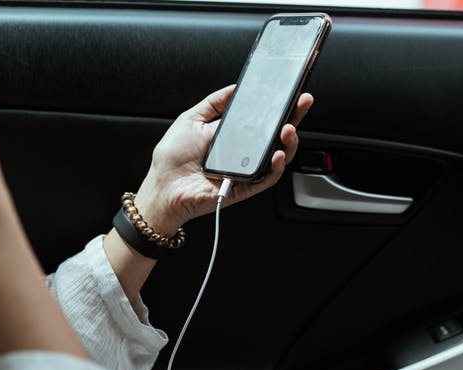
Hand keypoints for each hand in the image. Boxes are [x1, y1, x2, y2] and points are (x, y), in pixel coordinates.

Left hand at [133, 85, 313, 232]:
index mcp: (233, 137)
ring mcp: (244, 172)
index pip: (263, 120)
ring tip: (288, 129)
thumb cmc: (171, 159)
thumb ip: (214, 103)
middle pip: (276, 137)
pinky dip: (274, 168)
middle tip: (301, 103)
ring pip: (276, 159)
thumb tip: (235, 87)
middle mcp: (243, 154)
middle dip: (294, 118)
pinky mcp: (242, 188)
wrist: (161, 187)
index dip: (279, 107)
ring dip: (288, 143)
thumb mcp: (191, 119)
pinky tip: (277, 154)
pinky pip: (264, 180)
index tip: (291, 92)